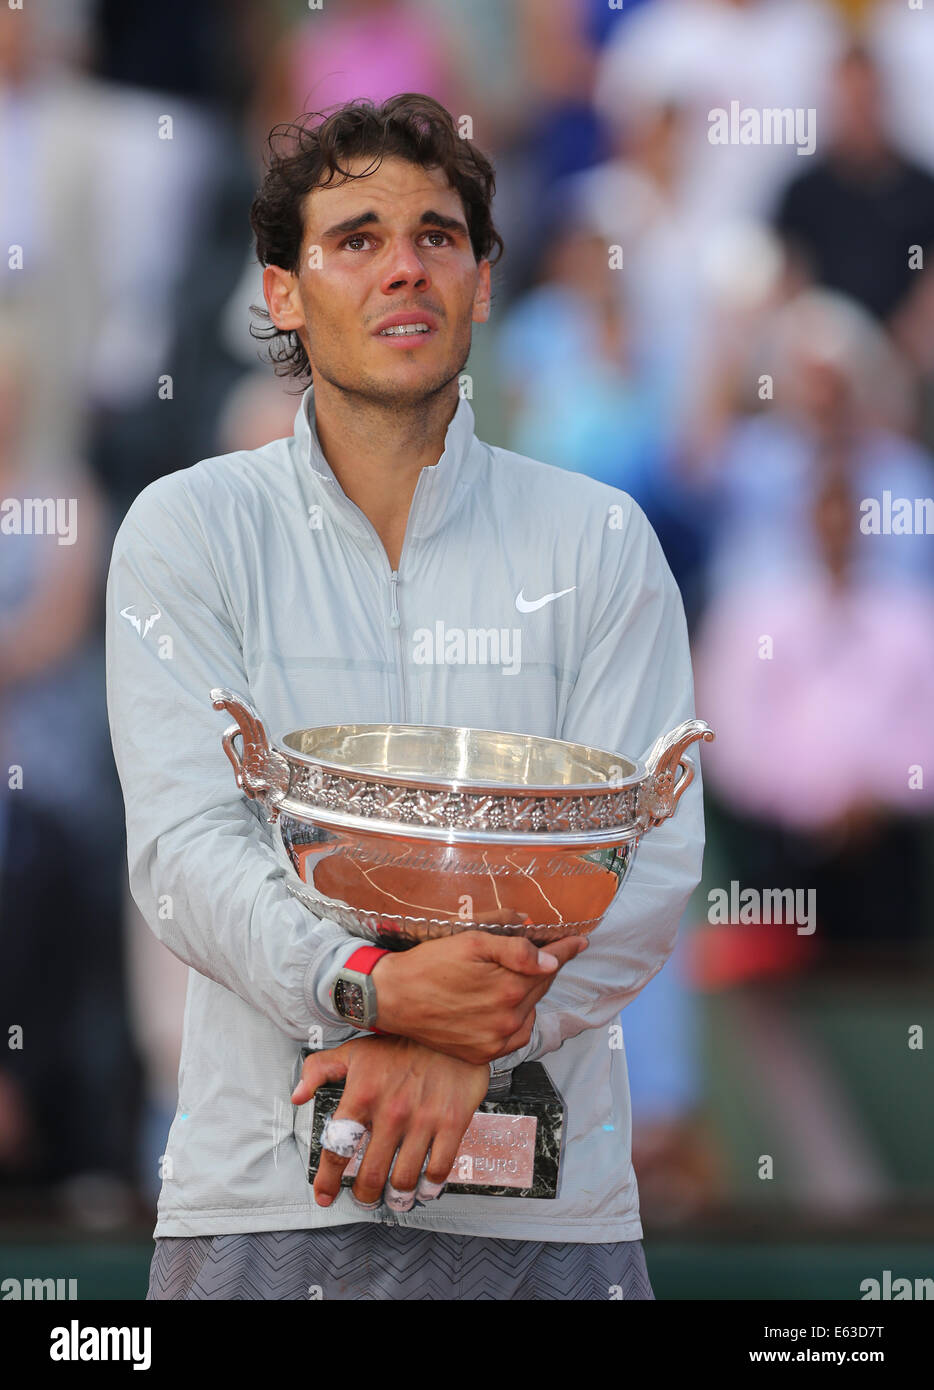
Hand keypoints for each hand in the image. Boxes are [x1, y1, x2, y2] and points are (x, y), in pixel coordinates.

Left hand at [291, 1035, 489, 1209]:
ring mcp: (422, 1120)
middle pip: (371, 1174)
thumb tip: (297, 1096)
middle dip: (364, 1195)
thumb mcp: (354, 1051)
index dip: (327, 1181)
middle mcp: (391, 1112)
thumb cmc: (401, 1041)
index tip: (324, 1195)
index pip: (337, 1149)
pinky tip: (424, 1188)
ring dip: (396, 1198)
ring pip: (404, 1179)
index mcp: (363, 1096)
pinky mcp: (451, 1123)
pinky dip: (429, 1187)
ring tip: (393, 1200)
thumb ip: (319, 1071)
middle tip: (364, 1199)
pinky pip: (438, 1168)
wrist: (449, 1028)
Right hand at [370, 931, 587, 1064]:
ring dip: (527, 994)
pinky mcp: (482, 1055)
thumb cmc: (428, 965)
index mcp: (509, 989)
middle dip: (543, 969)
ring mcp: (496, 1042)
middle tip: (543, 952)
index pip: (549, 966)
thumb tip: (550, 962)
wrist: (391, 998)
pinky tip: (502, 1005)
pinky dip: (515, 1018)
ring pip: (528, 1011)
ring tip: (511, 978)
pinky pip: (514, 1035)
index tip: (579, 942)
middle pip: (540, 988)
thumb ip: (516, 950)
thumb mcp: (472, 942)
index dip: (565, 950)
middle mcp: (508, 1020)